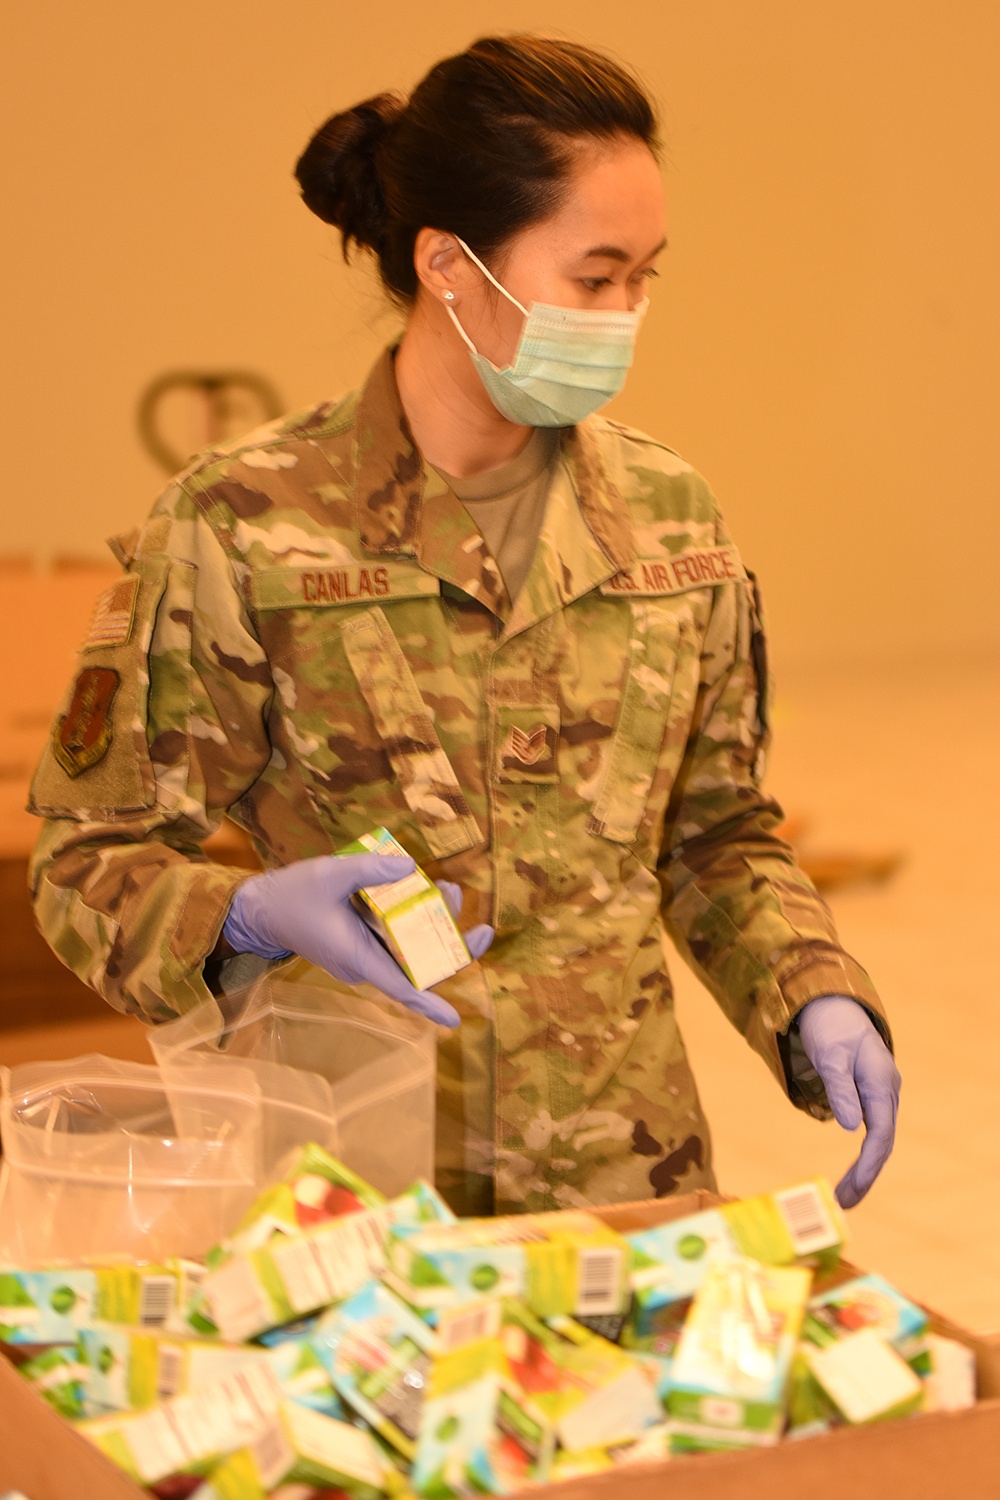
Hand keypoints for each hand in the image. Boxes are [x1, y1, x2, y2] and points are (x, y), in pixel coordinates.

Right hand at [222, 853, 492, 1027]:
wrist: (260, 909)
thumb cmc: (292, 895)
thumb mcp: (329, 874)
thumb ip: (369, 869)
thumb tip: (410, 867)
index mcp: (358, 958)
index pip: (401, 988)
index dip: (429, 1005)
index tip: (454, 1020)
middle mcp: (364, 964)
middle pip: (415, 965)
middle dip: (446, 937)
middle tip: (454, 895)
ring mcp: (362, 957)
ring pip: (407, 951)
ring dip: (430, 924)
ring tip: (446, 887)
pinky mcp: (359, 945)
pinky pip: (393, 941)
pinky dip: (410, 921)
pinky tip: (420, 891)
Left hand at [797, 995, 900, 1208]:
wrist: (832, 1006)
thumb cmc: (829, 1028)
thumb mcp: (829, 1055)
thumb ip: (840, 1089)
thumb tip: (850, 1126)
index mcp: (879, 1081)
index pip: (881, 1131)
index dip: (870, 1161)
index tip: (856, 1185)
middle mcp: (886, 1091)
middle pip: (882, 1142)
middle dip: (866, 1175)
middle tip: (844, 1203)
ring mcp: (880, 1095)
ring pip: (879, 1140)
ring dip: (864, 1170)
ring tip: (844, 1198)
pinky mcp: (870, 1097)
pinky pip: (872, 1133)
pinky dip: (863, 1156)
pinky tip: (853, 1174)